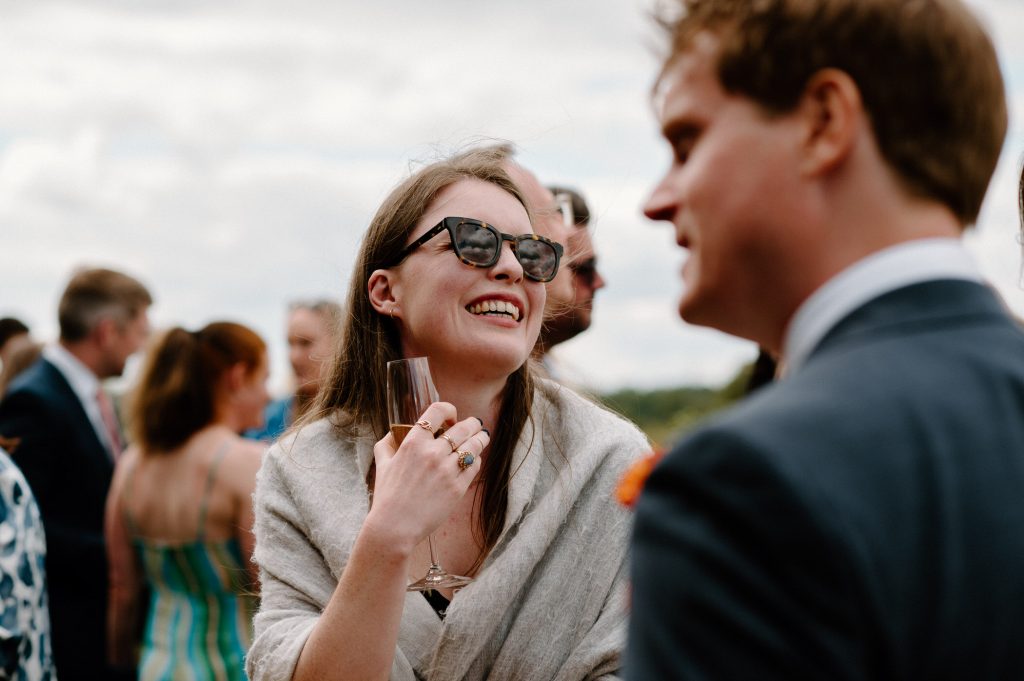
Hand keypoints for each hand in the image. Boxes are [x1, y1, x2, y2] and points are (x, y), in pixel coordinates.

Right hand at [366, 402, 488, 553]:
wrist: (394, 527)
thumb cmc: (387, 496)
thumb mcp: (381, 464)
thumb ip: (387, 444)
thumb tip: (394, 433)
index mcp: (413, 442)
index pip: (438, 411)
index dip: (449, 410)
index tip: (451, 417)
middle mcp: (432, 453)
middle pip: (463, 427)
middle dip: (472, 424)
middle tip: (475, 425)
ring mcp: (447, 470)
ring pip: (473, 445)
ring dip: (480, 438)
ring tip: (482, 437)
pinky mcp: (457, 488)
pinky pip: (474, 466)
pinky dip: (476, 460)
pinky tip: (473, 460)